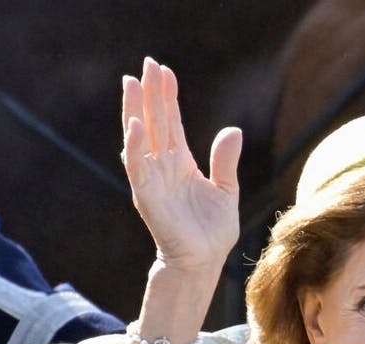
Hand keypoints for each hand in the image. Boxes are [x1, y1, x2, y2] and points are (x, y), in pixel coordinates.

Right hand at [121, 58, 241, 276]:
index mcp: (181, 162)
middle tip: (145, 63)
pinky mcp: (147, 194)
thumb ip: (225, 161)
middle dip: (149, 93)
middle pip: (154, 121)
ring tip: (132, 82)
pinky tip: (136, 124)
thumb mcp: (226, 190)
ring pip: (140, 137)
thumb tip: (233, 129)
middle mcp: (163, 165)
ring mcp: (152, 178)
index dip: (167, 96)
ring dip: (135, 110)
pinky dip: (135, 145)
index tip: (164, 70)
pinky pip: (137, 166)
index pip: (171, 121)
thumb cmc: (212, 231)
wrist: (204, 261)